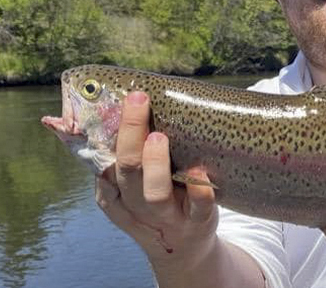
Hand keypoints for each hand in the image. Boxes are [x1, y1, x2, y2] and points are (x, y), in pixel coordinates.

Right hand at [95, 91, 217, 265]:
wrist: (185, 248)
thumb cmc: (158, 201)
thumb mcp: (133, 185)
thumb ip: (122, 151)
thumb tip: (109, 102)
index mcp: (116, 192)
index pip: (102, 162)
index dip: (103, 133)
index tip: (115, 99)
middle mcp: (138, 205)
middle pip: (127, 172)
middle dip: (130, 135)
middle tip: (138, 101)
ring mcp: (168, 216)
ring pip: (154, 193)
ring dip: (155, 164)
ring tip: (159, 137)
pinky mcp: (198, 222)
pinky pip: (198, 207)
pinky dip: (200, 190)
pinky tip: (201, 171)